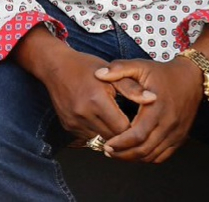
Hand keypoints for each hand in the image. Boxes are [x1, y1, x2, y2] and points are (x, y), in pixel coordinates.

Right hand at [42, 49, 157, 140]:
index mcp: (97, 101)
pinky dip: (97, 133)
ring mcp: (73, 122)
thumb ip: (132, 89)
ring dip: (110, 137)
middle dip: (124, 136)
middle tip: (133, 128)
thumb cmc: (85, 67)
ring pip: (100, 141)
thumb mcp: (111, 73)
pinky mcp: (67, 126)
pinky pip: (88, 138)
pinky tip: (101, 122)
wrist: (55, 66)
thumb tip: (153, 99)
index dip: (134, 128)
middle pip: (112, 138)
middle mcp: (83, 114)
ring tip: (117, 125)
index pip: (123, 129)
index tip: (140, 123)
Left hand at [92, 57, 203, 162]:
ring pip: (153, 155)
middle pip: (144, 149)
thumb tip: (99, 74)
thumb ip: (118, 69)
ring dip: (134, 158)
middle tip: (108, 151)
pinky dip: (148, 157)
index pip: (137, 135)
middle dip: (124, 154)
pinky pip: (163, 155)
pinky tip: (136, 153)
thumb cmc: (164, 73)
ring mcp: (176, 132)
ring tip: (118, 154)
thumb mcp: (140, 66)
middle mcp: (168, 123)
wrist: (193, 78)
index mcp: (156, 108)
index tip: (107, 144)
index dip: (120, 143)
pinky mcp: (180, 137)